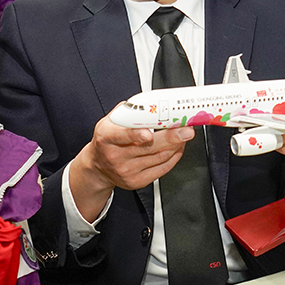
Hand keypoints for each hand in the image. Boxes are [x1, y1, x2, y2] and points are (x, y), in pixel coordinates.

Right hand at [69, 108, 192, 220]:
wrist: (98, 166)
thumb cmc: (107, 141)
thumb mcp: (109, 122)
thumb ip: (128, 112)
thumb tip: (150, 103)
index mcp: (107, 137)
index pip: (121, 135)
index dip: (136, 134)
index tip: (148, 133)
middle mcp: (116, 156)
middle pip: (149, 147)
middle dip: (171, 137)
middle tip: (186, 129)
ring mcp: (127, 171)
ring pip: (160, 157)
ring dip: (176, 144)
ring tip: (184, 133)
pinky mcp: (137, 181)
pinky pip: (162, 168)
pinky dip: (174, 156)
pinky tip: (178, 146)